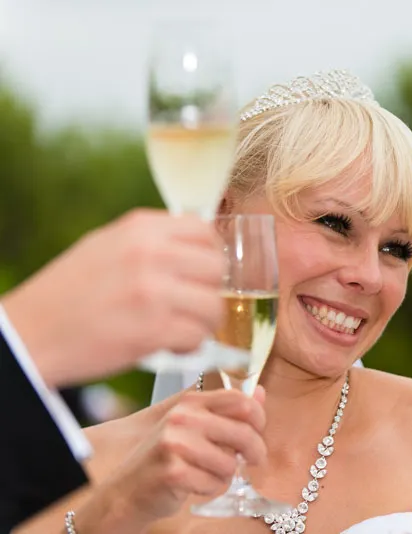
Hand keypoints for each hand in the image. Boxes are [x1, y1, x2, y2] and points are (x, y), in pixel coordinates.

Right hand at [1, 208, 225, 386]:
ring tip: (179, 328)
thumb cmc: (68, 294)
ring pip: (213, 305)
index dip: (210, 256)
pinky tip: (169, 344)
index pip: (205, 231)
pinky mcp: (152, 329)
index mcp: (140, 228)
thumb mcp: (107, 246)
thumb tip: (198, 249)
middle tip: (191, 306)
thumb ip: (153, 242)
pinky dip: (189, 345)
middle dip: (209, 290)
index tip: (200, 274)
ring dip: (202, 323)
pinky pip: (198, 336)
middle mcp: (150, 253)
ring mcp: (153, 291)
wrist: (29, 334)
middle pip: (217, 268)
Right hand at [79, 387, 267, 529]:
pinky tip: (195, 484)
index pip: (240, 400)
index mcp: (190, 402)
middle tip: (252, 460)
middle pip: (243, 432)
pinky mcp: (173, 471)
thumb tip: (260, 392)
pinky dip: (210, 488)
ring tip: (208, 473)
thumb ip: (227, 409)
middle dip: (255, 451)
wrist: (126, 490)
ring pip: (230, 463)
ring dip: (225, 474)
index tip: (258, 431)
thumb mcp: (195, 426)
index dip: (259, 417)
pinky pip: (214, 483)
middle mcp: (182, 418)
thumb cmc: (166, 457)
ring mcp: (175, 444)